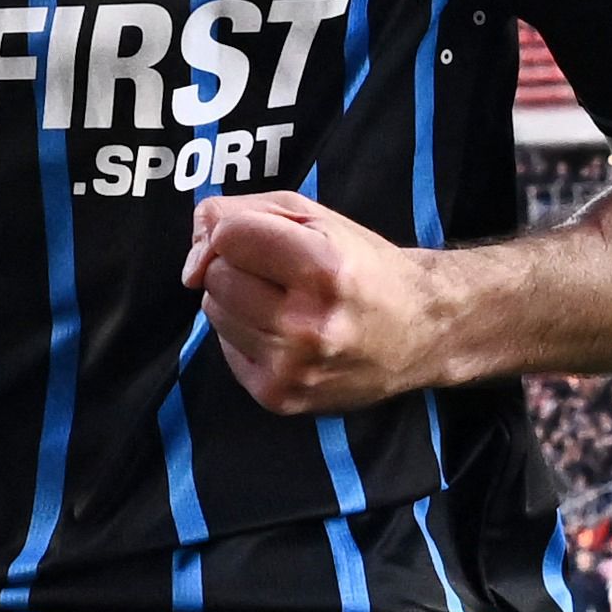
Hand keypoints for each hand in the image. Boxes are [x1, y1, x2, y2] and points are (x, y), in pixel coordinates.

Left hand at [181, 191, 448, 413]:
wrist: (420, 330)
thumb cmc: (361, 265)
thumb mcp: (312, 216)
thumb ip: (238, 214)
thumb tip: (191, 262)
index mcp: (324, 270)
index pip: (228, 236)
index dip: (241, 230)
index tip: (269, 238)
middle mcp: (309, 325)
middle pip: (216, 276)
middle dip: (240, 265)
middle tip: (284, 274)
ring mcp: (293, 368)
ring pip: (214, 311)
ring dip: (239, 300)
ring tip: (285, 302)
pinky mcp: (280, 397)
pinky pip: (225, 348)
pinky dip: (245, 335)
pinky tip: (285, 333)